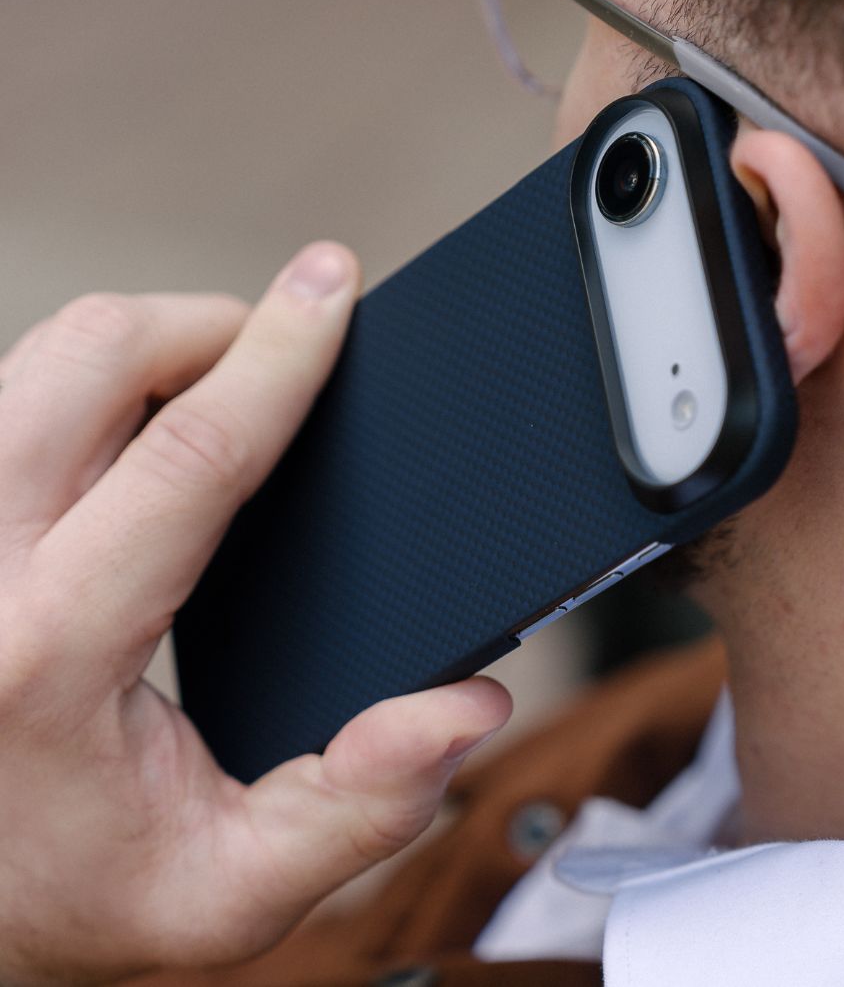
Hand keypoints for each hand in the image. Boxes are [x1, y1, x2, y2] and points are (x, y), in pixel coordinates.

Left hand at [0, 243, 511, 985]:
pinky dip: (88, 382)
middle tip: (282, 355)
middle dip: (210, 324)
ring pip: (42, 354)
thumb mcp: (224, 895)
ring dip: (147, 345)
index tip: (331, 283)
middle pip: (93, 355)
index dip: (279, 353)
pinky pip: (12, 391)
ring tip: (217, 393)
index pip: (187, 452)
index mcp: (47, 652)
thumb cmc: (64, 895)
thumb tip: (462, 709)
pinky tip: (134, 438)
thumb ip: (358, 810)